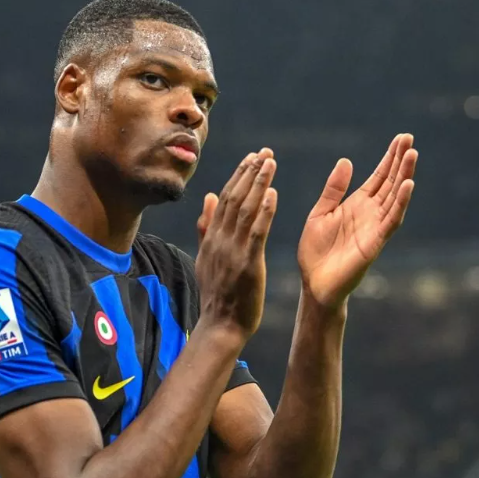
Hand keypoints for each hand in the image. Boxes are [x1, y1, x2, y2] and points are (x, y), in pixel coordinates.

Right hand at [195, 148, 277, 337]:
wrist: (220, 326)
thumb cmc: (218, 294)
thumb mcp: (206, 258)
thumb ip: (207, 227)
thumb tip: (210, 196)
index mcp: (212, 237)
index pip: (226, 198)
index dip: (239, 175)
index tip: (252, 156)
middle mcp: (220, 240)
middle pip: (235, 198)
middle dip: (250, 172)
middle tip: (265, 151)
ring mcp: (233, 251)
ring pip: (245, 210)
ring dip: (258, 183)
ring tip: (270, 162)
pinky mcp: (248, 264)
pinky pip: (256, 233)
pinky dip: (264, 212)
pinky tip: (272, 194)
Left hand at [298, 134, 417, 307]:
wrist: (314, 283)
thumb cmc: (316, 252)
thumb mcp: (320, 213)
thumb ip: (334, 189)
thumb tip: (346, 160)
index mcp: (357, 204)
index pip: (379, 177)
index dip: (389, 158)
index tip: (402, 138)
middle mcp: (370, 213)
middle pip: (390, 182)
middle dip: (400, 161)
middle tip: (409, 138)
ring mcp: (375, 227)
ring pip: (394, 197)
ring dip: (404, 176)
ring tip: (412, 154)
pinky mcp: (375, 242)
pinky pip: (391, 220)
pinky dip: (400, 202)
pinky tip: (407, 185)